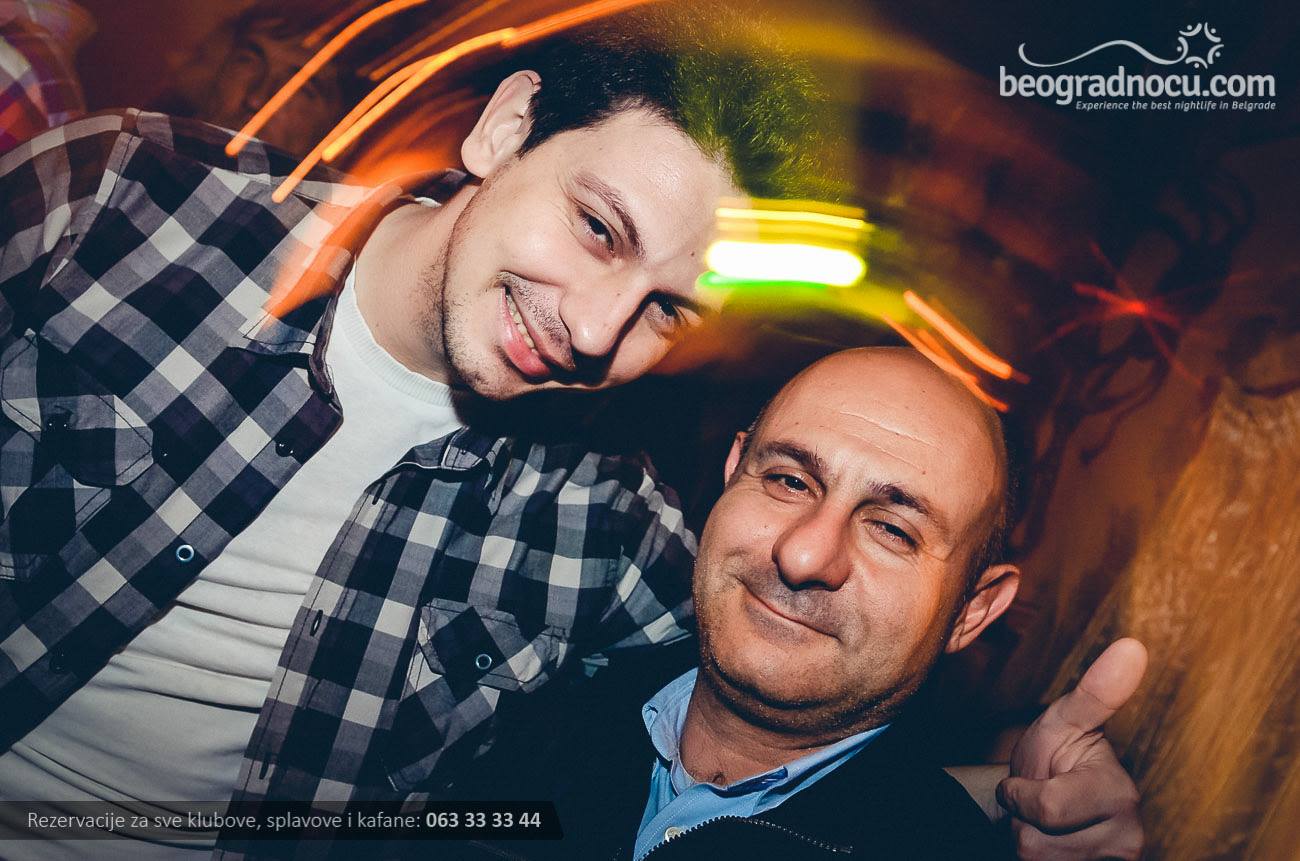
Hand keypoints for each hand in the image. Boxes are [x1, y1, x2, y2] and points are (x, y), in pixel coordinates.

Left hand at [997, 638, 1147, 859]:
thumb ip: (1097, 691)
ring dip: (1026, 841)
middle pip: (1035, 843)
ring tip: (1044, 825)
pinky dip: (1035, 860)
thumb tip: (1135, 646)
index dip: (1018, 794)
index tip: (1029, 779)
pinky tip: (1050, 848)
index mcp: (1120, 795)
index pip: (1044, 808)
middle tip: (1039, 802)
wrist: (1043, 803)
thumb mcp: (1064, 721)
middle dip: (1023, 820)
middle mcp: (1127, 840)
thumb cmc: (1055, 755)